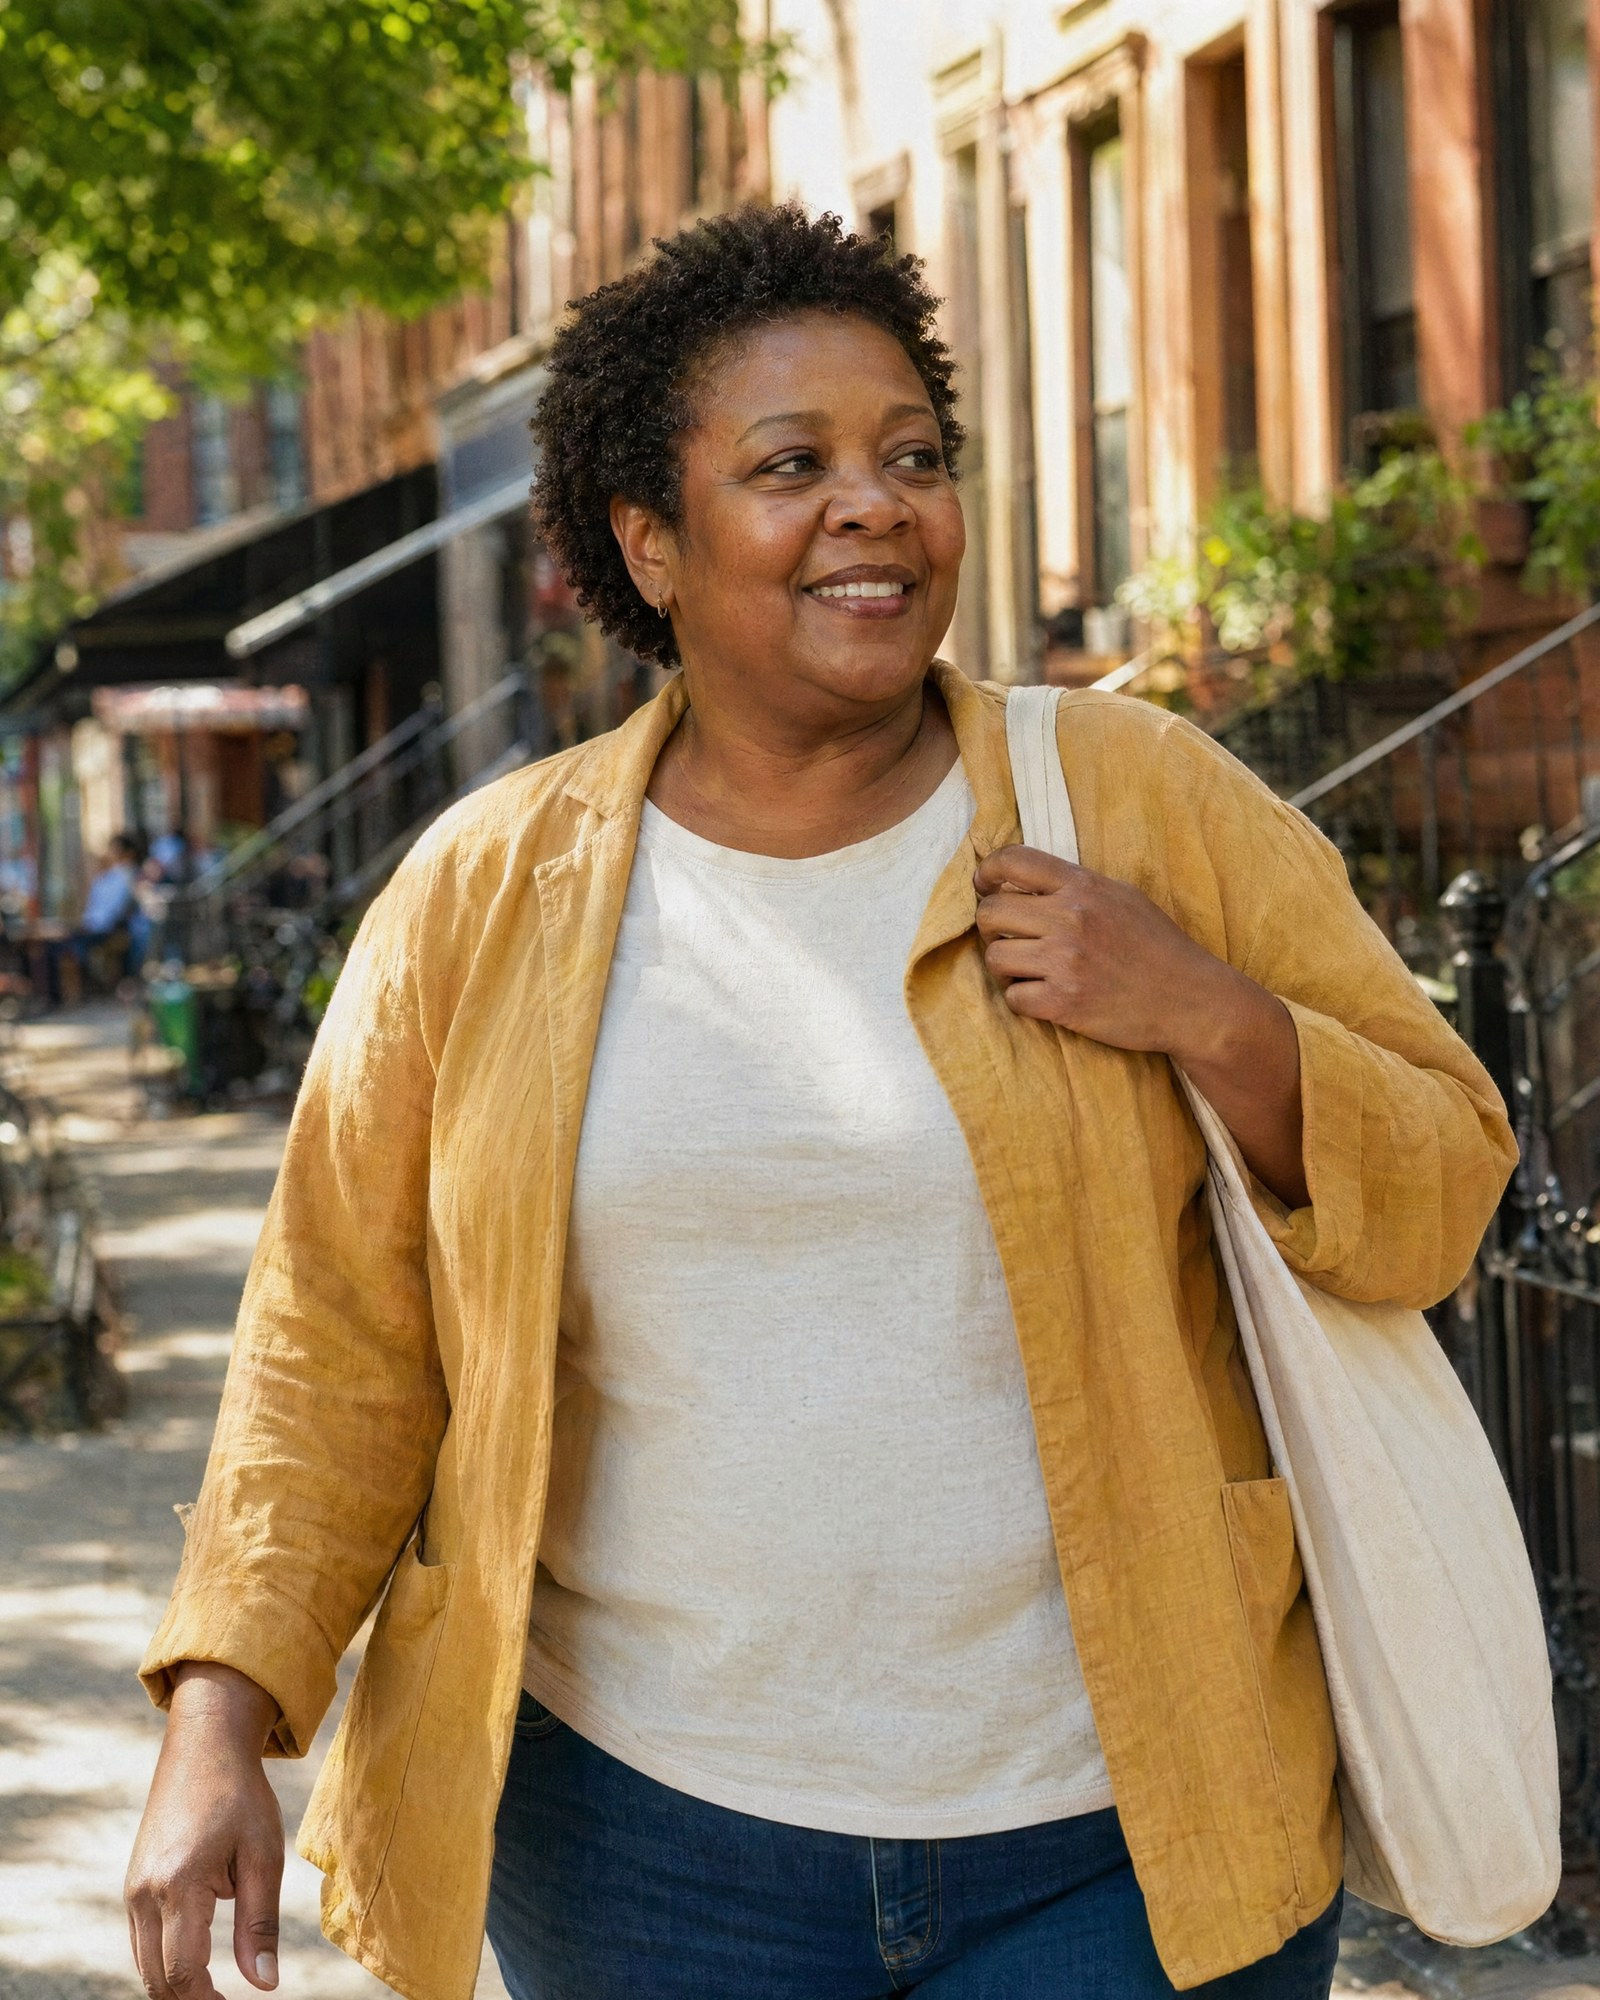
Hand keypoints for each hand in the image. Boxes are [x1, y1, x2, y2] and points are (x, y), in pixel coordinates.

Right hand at [126, 1663, 283, 1999]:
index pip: (184, 1973)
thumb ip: (260, 1924)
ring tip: (217, 1988)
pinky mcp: (133, 1885)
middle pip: (158, 1979)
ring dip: (177, 1982)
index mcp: (179, 1884)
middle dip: (191, 1999)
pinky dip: (166, 1960)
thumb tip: (264, 1985)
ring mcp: (132, 1890)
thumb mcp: (264, 1855)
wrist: (204, 1746)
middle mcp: (145, 1892)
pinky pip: (142, 1942)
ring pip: (145, 1966)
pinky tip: (199, 1958)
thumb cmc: (241, 1795)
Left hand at [973, 844, 1308, 1204]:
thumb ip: (1077, 886)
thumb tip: (1026, 880)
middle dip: (990, 928)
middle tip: (1008, 939)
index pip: (1013, 861)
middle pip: (989, 913)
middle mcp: (1070, 919)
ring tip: (1028, 971)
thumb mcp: (1124, 898)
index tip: (984, 886)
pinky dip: (1023, 1000)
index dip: (987, 872)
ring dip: (1005, 967)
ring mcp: (1064, 962)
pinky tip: (1044, 997)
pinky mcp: (1063, 1003)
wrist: (1192, 1002)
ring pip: (994, 958)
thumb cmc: (1160, 948)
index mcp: (1084, 887)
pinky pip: (1013, 997)